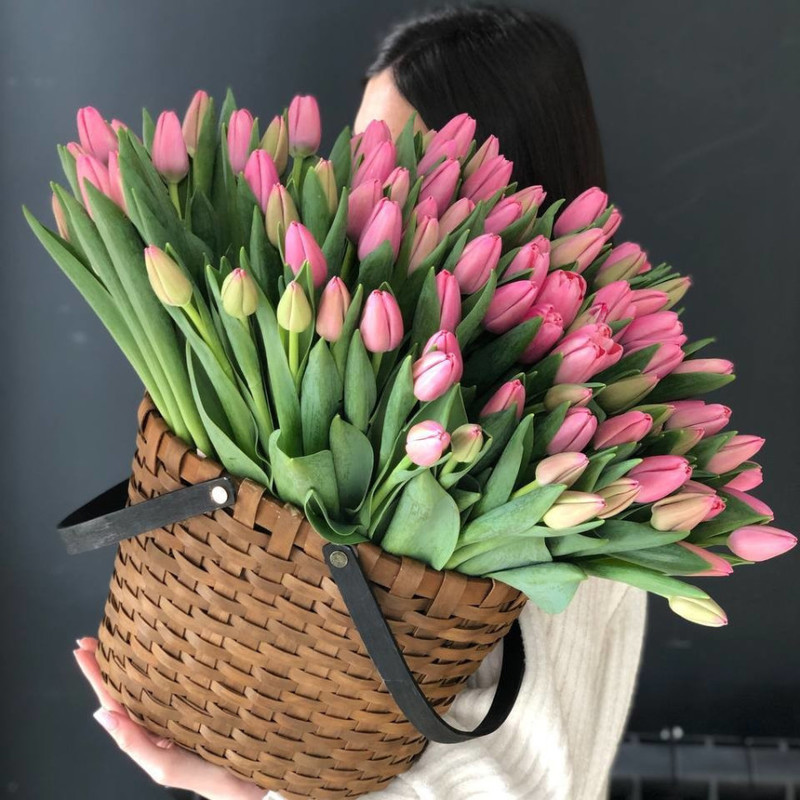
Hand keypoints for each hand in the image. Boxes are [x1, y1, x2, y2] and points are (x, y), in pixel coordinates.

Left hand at [73, 637, 266, 799]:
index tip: (83, 649)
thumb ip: (135, 744)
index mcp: (147, 734)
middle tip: (91, 638)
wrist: (250, 783)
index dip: (96, 675)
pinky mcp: (201, 701)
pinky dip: (163, 665)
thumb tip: (102, 715)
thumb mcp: (166, 766)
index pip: (114, 701)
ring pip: (149, 682)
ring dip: (130, 662)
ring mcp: (179, 710)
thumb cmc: (211, 777)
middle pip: (126, 687)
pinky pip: (176, 681)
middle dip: (107, 663)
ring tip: (116, 638)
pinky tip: (162, 650)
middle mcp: (159, 718)